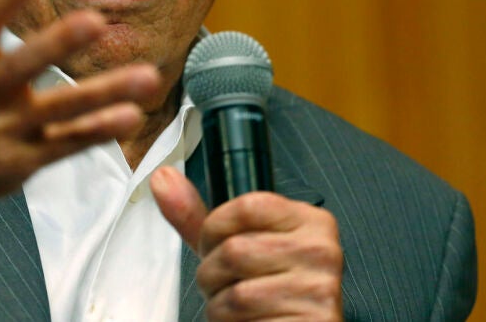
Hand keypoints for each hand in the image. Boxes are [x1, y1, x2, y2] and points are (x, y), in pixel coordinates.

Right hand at [0, 0, 160, 243]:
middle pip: (23, 66)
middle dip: (58, 45)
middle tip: (95, 22)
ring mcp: (4, 131)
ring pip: (61, 110)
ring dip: (104, 93)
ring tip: (148, 76)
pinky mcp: (22, 162)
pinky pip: (67, 145)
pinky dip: (98, 132)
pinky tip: (131, 116)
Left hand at [151, 167, 343, 320]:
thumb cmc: (266, 295)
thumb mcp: (234, 247)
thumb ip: (198, 216)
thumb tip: (164, 178)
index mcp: (310, 221)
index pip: (246, 205)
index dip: (215, 230)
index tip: (216, 245)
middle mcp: (322, 251)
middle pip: (234, 250)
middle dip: (213, 275)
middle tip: (227, 285)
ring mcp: (319, 289)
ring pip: (237, 293)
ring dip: (221, 308)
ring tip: (240, 309)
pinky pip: (246, 321)